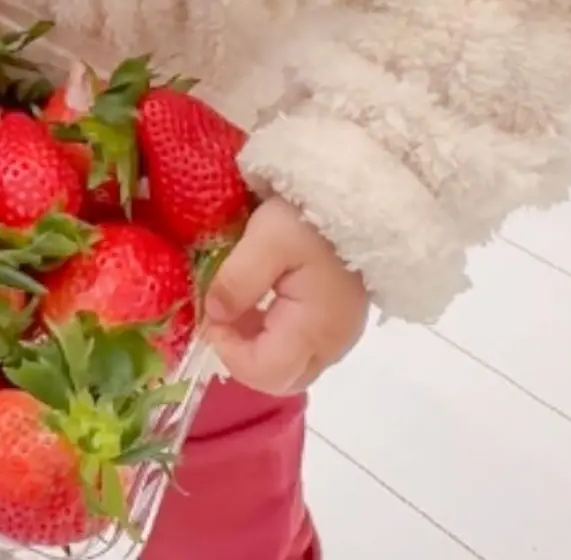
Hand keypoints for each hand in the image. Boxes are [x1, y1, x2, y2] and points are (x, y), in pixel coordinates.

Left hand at [203, 196, 370, 395]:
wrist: (358, 192)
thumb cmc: (311, 216)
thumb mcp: (265, 238)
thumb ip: (237, 281)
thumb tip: (214, 315)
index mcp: (316, 329)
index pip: (265, 373)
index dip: (229, 352)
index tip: (212, 316)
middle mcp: (333, 343)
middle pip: (281, 378)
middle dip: (243, 355)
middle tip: (224, 317)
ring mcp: (341, 332)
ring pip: (292, 363)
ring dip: (258, 343)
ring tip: (240, 304)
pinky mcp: (341, 317)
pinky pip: (303, 343)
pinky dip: (275, 332)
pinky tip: (264, 298)